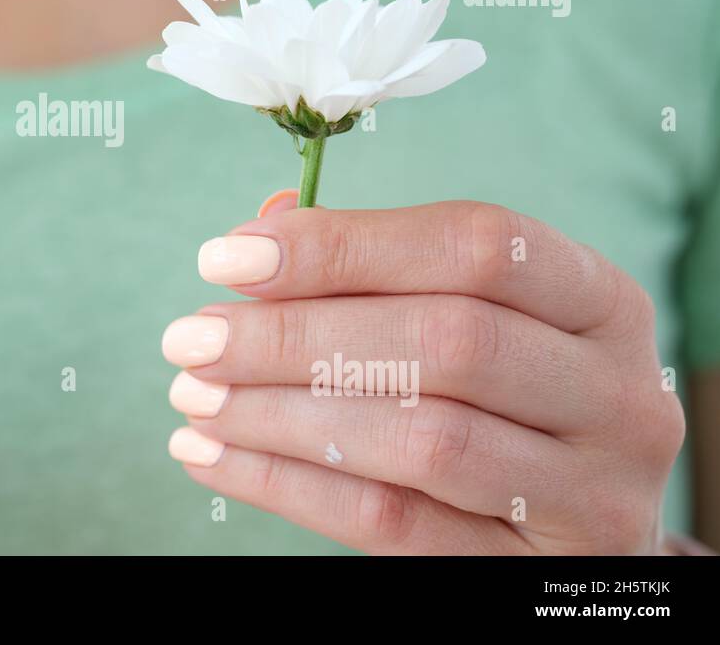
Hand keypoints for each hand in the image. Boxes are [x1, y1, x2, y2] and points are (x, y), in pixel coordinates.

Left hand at [164, 195, 684, 553]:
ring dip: (280, 414)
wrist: (567, 525)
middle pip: (448, 341)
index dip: (343, 245)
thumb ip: (369, 267)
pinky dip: (285, 487)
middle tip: (190, 337)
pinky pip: (393, 525)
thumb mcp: (464, 313)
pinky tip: (211, 454)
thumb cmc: (494, 391)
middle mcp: (616, 393)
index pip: (476, 245)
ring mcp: (590, 493)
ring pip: (420, 439)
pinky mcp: (533, 572)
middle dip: (296, 336)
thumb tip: (257, 233)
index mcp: (601, 299)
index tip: (226, 257)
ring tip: (193, 395)